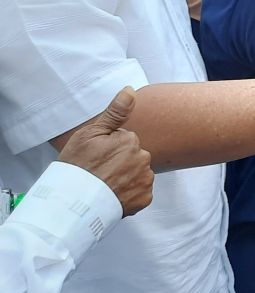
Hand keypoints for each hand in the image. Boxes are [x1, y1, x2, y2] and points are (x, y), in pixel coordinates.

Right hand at [57, 87, 153, 216]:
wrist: (71, 203)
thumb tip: (130, 90)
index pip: (125, 140)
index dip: (109, 149)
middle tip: (99, 173)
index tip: (96, 158)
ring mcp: (145, 179)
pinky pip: (140, 192)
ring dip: (126, 178)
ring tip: (105, 186)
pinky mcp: (144, 198)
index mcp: (130, 140)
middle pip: (133, 156)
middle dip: (120, 162)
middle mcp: (143, 158)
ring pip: (138, 174)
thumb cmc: (77, 167)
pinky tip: (113, 195)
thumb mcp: (90, 134)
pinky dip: (129, 194)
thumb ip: (115, 112)